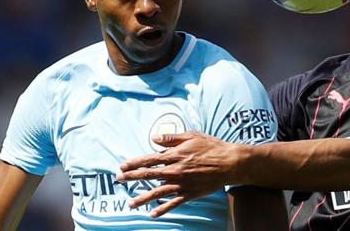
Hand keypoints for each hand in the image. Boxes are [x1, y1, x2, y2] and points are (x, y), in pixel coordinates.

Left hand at [117, 131, 241, 216]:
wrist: (229, 163)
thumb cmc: (212, 146)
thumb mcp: (192, 136)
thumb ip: (172, 138)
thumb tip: (154, 139)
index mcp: (175, 155)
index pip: (149, 159)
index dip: (135, 163)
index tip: (123, 166)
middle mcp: (175, 171)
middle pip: (149, 175)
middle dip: (132, 177)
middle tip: (119, 180)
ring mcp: (182, 184)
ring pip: (158, 192)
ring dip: (143, 198)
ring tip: (130, 203)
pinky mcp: (190, 194)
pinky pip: (173, 203)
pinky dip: (163, 209)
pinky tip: (153, 214)